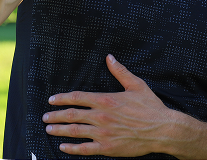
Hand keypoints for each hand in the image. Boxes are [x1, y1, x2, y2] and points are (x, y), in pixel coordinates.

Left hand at [43, 55, 178, 156]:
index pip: (78, 97)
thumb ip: (120, 71)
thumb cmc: (150, 106)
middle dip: (56, 115)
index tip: (52, 99)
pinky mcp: (107, 147)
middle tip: (45, 116)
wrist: (161, 128)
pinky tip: (63, 147)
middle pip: (72, 115)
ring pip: (74, 132)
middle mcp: (101, 116)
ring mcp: (102, 133)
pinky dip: (71, 149)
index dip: (63, 98)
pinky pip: (84, 149)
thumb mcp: (136, 84)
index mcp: (107, 100)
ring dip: (59, 130)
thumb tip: (109, 58)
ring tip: (49, 129)